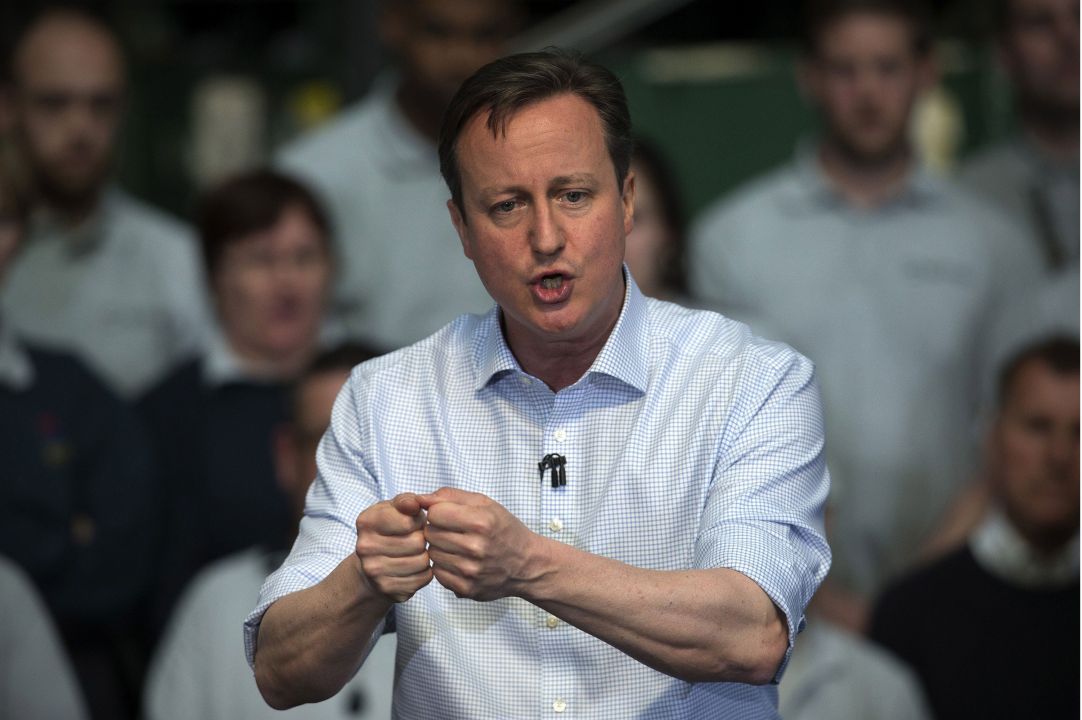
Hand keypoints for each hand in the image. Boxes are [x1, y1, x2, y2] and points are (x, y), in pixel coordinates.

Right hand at [354, 493, 432, 602]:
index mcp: (366, 522)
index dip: (419, 520)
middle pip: (417, 542)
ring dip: (425, 556)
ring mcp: (375, 571)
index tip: (413, 523)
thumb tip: (415, 503)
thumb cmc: (388, 530)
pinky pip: (423, 578)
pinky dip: (424, 572)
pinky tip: (414, 567)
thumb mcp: (393, 509)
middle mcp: (365, 547)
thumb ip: (406, 501)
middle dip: (422, 538)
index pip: (410, 521)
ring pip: (422, 561)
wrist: (370, 566)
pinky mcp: (388, 589)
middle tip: (415, 539)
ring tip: (415, 553)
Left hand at [418, 487, 541, 600]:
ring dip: (441, 549)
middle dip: (439, 530)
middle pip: (430, 534)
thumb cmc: (504, 530)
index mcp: (481, 522)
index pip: (434, 513)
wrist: (527, 565)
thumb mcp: (484, 503)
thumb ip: (450, 496)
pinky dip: (445, 567)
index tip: (451, 515)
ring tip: (459, 547)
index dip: (439, 512)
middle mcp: (476, 547)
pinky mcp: (466, 588)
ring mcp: (470, 571)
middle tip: (456, 532)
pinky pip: (437, 573)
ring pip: (432, 554)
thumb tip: (418, 499)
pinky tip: (460, 562)